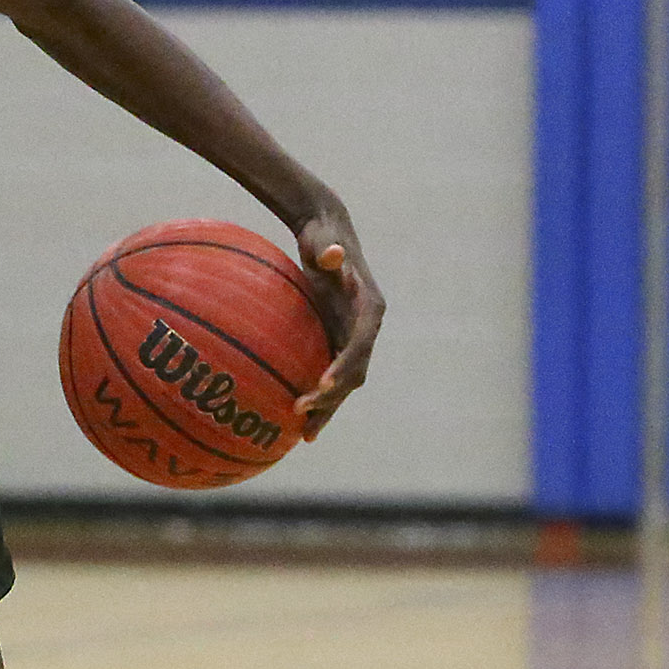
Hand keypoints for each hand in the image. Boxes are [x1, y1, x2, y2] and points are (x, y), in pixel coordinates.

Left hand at [289, 203, 382, 437]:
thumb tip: (332, 255)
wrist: (328, 233)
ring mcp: (354, 335)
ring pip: (346, 380)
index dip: (343, 366)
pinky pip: (331, 373)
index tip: (321, 386)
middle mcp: (367, 327)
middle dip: (333, 397)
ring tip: (305, 435)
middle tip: (304, 417)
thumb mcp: (324, 239)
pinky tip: (298, 418)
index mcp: (369, 308)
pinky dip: (320, 395)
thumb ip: (328, 250)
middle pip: (354, 371)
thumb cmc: (324, 235)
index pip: (359, 344)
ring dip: (328, 407)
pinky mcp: (339, 339)